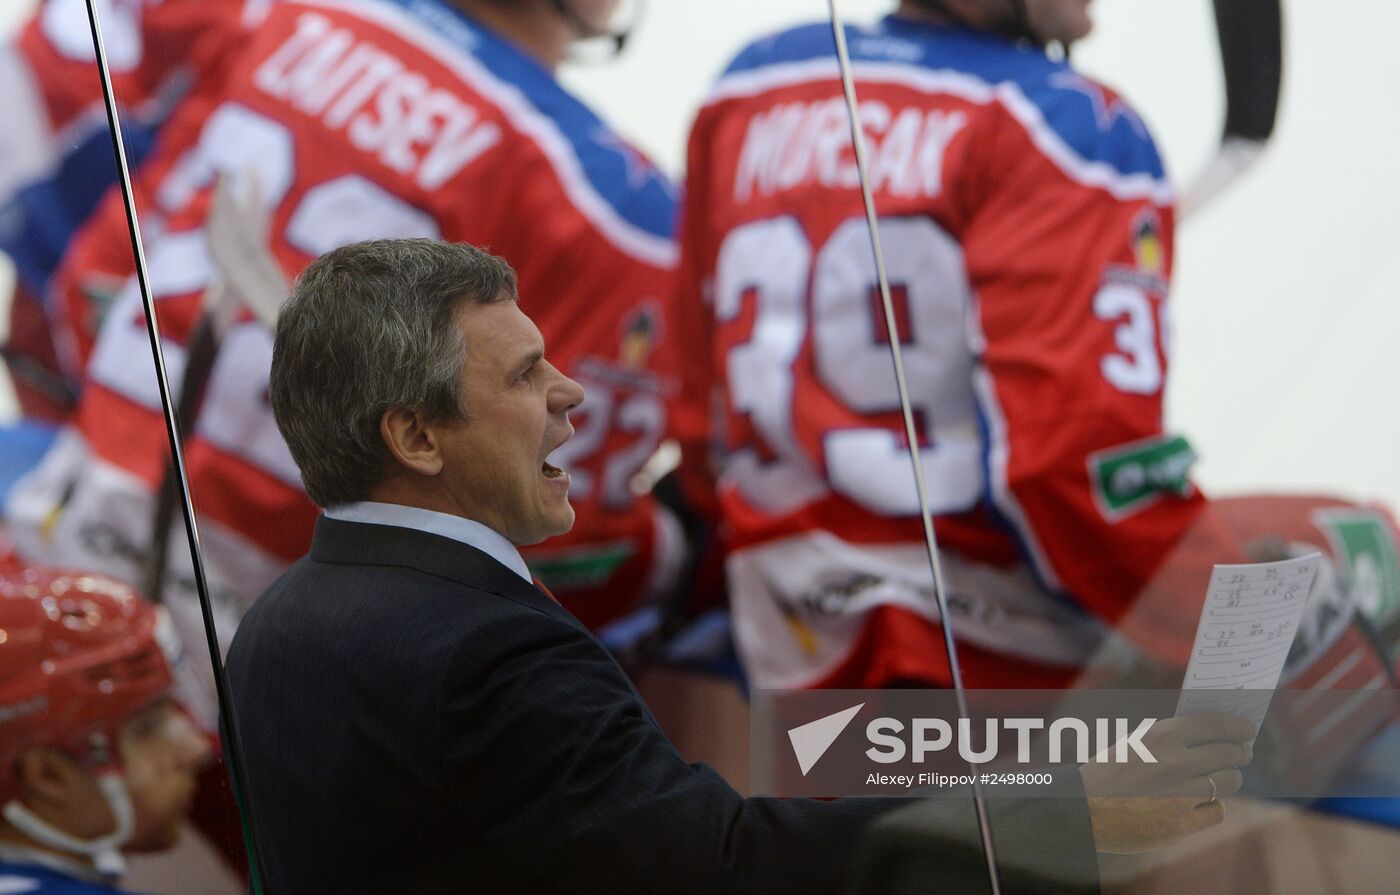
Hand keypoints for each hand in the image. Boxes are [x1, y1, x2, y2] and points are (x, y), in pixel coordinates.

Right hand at [1080, 712, 1254, 852]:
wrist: (1082, 809)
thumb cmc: (1109, 772)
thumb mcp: (1136, 742)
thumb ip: (1172, 737)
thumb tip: (1216, 732)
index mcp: (1161, 736)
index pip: (1216, 724)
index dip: (1238, 725)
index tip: (1248, 728)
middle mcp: (1174, 763)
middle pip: (1229, 753)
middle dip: (1240, 752)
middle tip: (1241, 753)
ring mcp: (1180, 796)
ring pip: (1229, 782)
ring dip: (1229, 778)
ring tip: (1222, 777)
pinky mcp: (1181, 825)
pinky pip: (1217, 811)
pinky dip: (1212, 807)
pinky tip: (1201, 803)